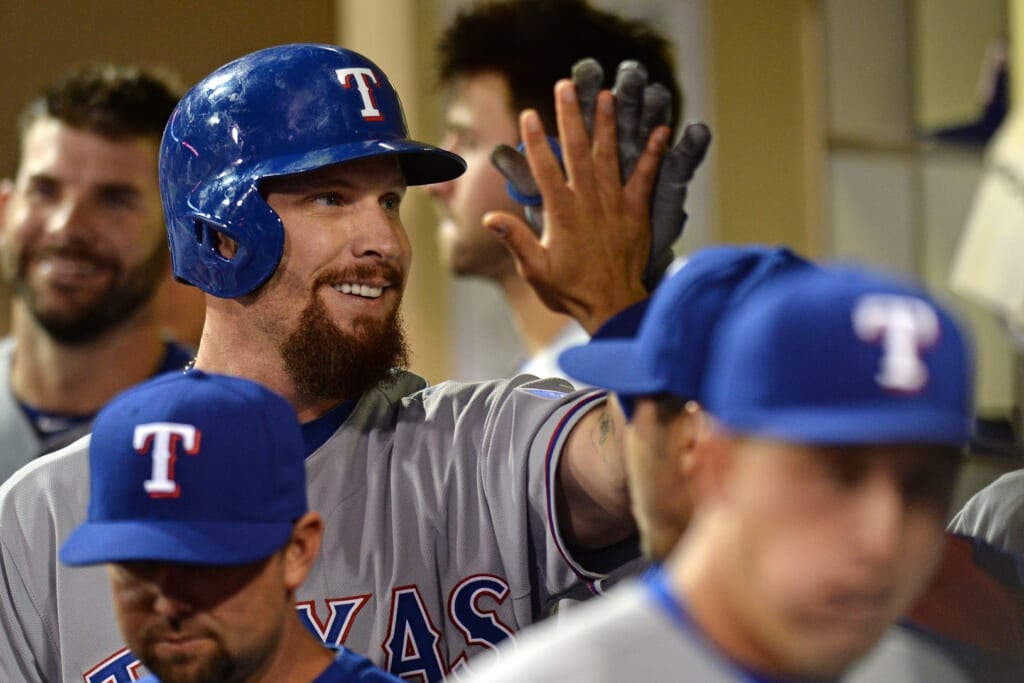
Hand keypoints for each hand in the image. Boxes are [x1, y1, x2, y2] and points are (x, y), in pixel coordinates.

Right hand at [490, 59, 709, 289]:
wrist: (613, 307)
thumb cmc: (571, 290)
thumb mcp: (535, 270)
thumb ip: (516, 240)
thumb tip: (488, 219)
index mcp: (562, 214)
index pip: (546, 169)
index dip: (536, 140)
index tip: (528, 114)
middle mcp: (589, 202)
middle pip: (579, 151)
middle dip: (571, 117)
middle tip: (566, 86)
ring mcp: (615, 204)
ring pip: (610, 156)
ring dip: (608, 124)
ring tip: (605, 95)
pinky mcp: (637, 212)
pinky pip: (647, 177)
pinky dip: (654, 153)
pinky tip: (661, 129)